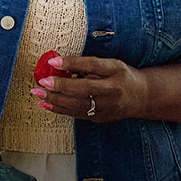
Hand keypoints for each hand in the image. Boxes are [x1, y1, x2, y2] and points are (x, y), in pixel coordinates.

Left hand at [30, 55, 180, 123]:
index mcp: (116, 73)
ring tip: (38, 93)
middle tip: (41, 82)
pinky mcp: (99, 118)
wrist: (142, 97)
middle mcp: (112, 92)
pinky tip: (46, 103)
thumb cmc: (123, 76)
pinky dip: (59, 109)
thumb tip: (60, 64)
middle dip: (60, 87)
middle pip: (83, 90)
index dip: (72, 63)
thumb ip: (89, 65)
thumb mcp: (111, 64)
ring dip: (55, 100)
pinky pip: (76, 114)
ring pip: (77, 105)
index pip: (92, 66)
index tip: (52, 61)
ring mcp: (106, 108)